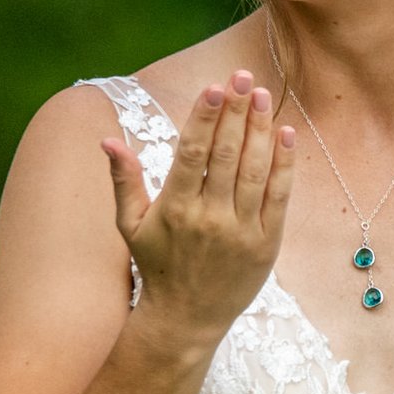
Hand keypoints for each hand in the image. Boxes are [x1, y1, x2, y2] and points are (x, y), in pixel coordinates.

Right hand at [104, 69, 294, 346]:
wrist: (187, 317)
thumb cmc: (156, 266)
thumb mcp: (131, 226)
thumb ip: (124, 181)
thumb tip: (108, 140)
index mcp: (175, 209)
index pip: (192, 153)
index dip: (205, 117)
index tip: (215, 86)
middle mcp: (209, 218)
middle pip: (227, 154)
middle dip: (236, 111)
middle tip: (243, 76)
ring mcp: (241, 231)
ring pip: (255, 171)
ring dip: (261, 129)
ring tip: (263, 95)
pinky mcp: (266, 243)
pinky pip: (278, 196)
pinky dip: (284, 164)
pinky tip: (286, 134)